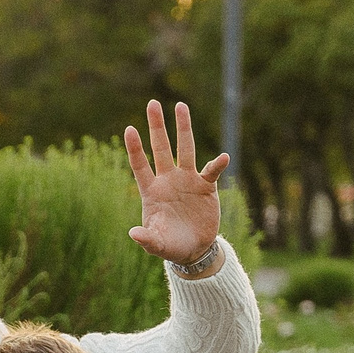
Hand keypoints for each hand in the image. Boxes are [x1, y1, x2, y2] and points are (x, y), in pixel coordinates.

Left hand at [122, 99, 229, 265]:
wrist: (193, 250)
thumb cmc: (170, 245)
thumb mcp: (157, 244)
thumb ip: (146, 239)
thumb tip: (133, 234)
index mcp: (152, 191)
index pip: (141, 165)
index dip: (135, 148)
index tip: (130, 129)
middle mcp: (168, 180)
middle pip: (161, 148)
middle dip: (157, 126)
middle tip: (153, 103)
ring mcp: (187, 180)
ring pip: (185, 149)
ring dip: (183, 128)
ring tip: (180, 105)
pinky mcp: (205, 187)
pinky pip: (211, 171)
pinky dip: (217, 164)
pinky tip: (223, 157)